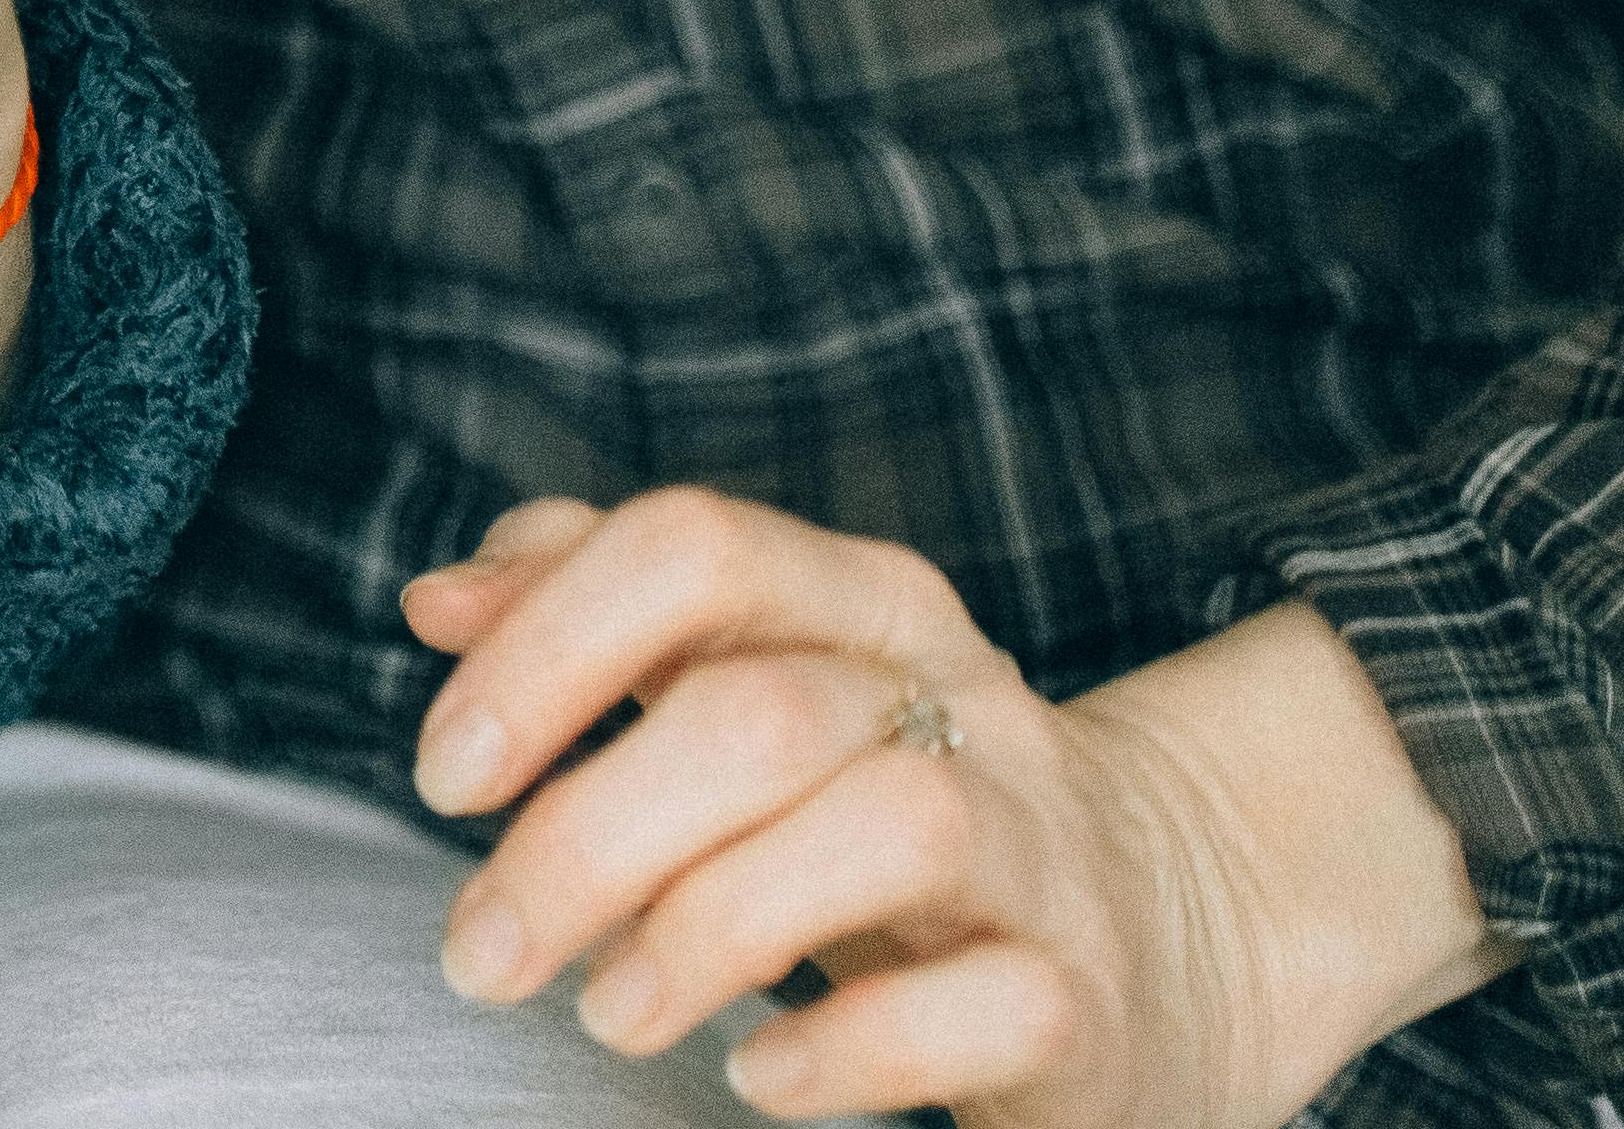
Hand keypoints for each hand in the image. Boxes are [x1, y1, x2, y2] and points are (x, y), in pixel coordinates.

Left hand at [403, 491, 1509, 1123]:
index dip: (544, 650)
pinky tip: (753, 1075)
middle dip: (580, 836)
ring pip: (890, 827)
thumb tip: (438, 599)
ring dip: (706, 927)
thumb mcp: (762, 678)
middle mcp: (964, 701)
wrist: (1184, 930)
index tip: (445, 776)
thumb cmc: (896, 800)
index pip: (694, 548)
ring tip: (605, 1011)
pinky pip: (989, 1005)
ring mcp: (1043, 849)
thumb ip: (599, 613)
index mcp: (867, 602)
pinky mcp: (1087, 1002)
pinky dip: (851, 1046)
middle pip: (758, 712)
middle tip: (479, 953)